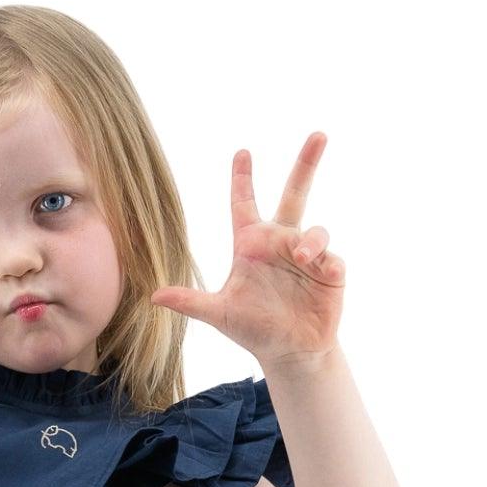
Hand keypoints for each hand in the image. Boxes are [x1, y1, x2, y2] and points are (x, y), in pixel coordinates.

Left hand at [150, 133, 344, 367]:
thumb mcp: (219, 313)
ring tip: (304, 258)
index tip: (242, 151)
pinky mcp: (330, 271)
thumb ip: (190, 302)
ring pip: (314, 231)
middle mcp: (280, 242)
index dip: (242, 179)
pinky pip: (332, 257)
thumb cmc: (253, 328)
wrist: (289, 352)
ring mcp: (307, 255)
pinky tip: (324, 272)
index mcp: (252, 245)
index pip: (245, 204)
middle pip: (294, 194)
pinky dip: (328, 261)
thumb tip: (154, 295)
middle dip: (306, 164)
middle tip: (318, 134)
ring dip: (310, 241)